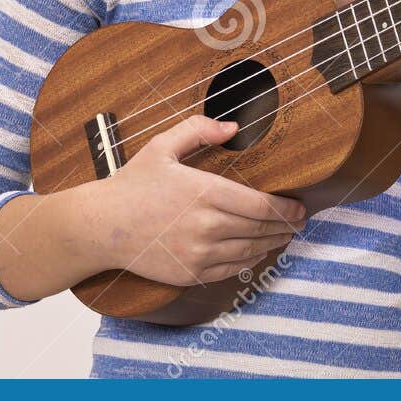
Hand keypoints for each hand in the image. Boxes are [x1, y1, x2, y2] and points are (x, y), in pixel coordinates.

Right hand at [73, 113, 307, 285]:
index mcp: (204, 192)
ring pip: (250, 250)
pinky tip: (258, 252)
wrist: (101, 227)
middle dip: (285, 226)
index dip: (286, 209)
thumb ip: (198, 130)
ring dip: (272, 243)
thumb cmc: (132, 184)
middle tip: (299, 221)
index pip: (261, 205)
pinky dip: (250, 260)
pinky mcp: (190, 273)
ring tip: (284, 236)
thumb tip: (233, 127)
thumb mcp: (162, 147)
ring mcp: (198, 253)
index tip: (299, 207)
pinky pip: (231, 269)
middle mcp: (206, 226)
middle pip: (260, 229)